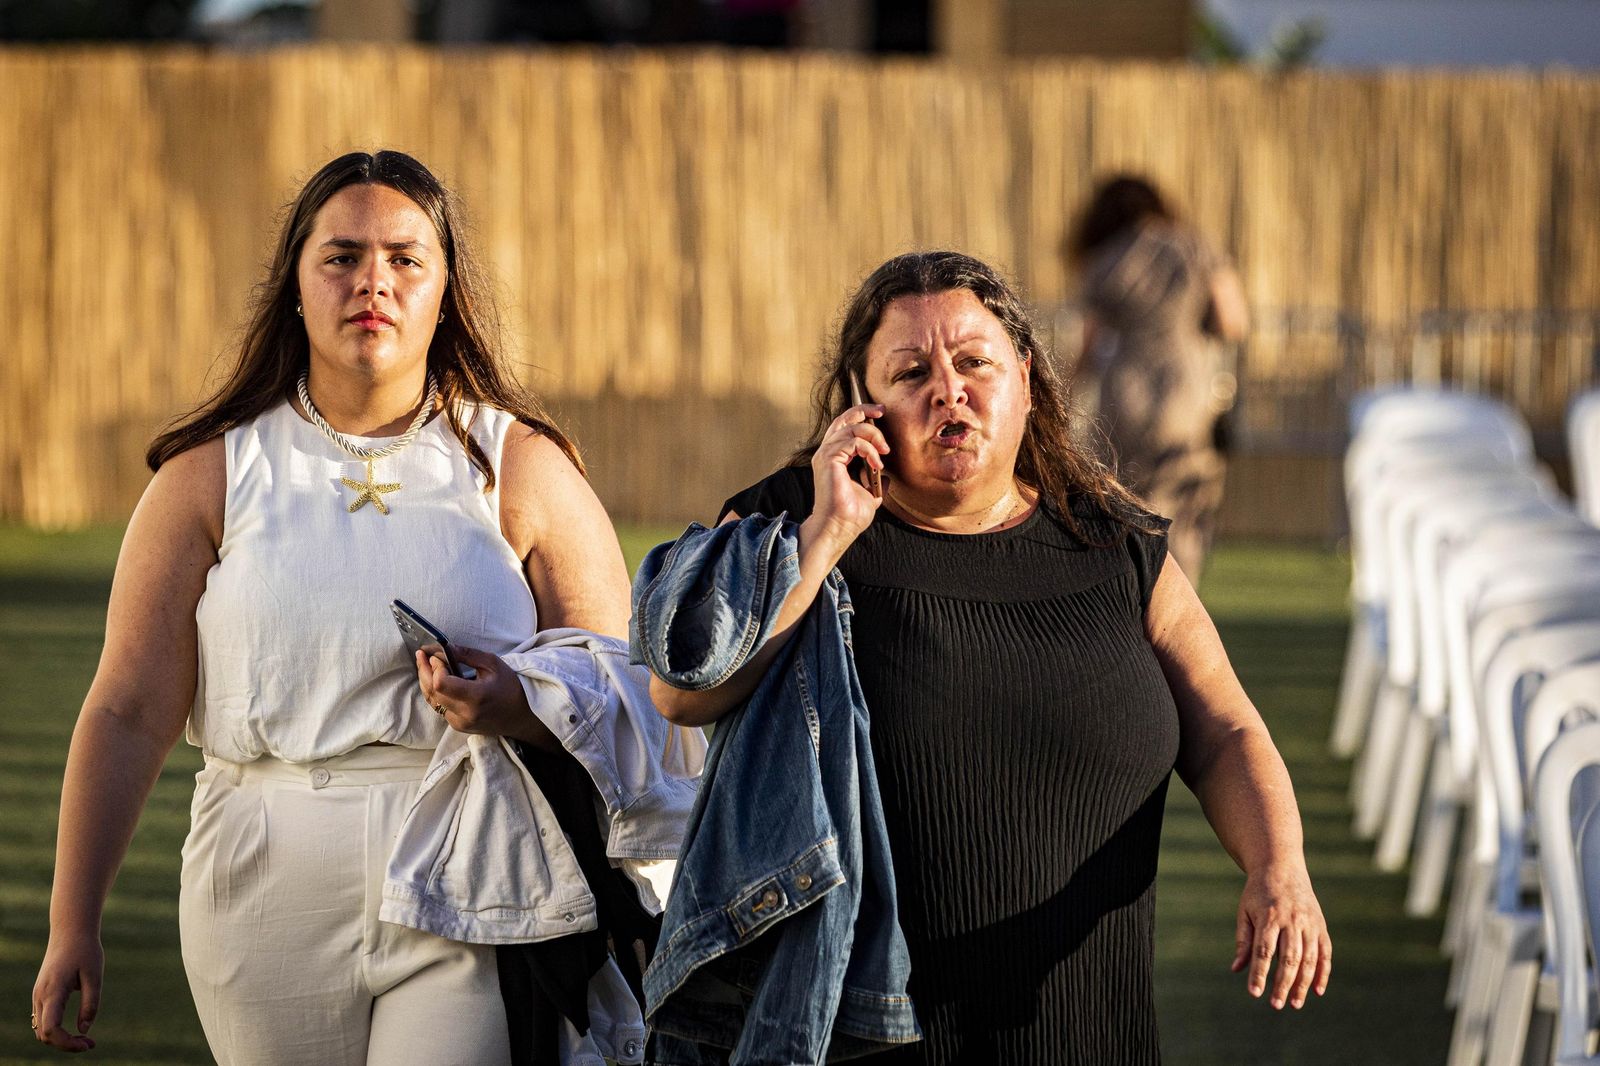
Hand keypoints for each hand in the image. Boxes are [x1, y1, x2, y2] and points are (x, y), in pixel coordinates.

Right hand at [32, 931, 100, 1051]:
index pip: (51, 1029)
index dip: (67, 1043)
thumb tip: (84, 1030)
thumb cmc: (85, 950)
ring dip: (60, 1038)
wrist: (70, 930)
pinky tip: (74, 1028)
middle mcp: (40, 996)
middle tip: (91, 1043)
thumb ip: (90, 1004)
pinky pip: (43, 1020)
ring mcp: (38, 995)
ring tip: (85, 1038)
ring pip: (41, 1029)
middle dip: (65, 1044)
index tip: (88, 1043)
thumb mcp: (94, 976)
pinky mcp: (41, 993)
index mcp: (53, 991)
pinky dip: (55, 1030)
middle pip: (44, 1034)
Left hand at [415, 646, 556, 748]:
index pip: (442, 684)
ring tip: (423, 663)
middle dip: (423, 670)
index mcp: (476, 697)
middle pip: (432, 692)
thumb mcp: (493, 664)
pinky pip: (438, 707)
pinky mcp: (457, 726)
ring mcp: (459, 723)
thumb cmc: (510, 687)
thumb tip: (442, 648)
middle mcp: (465, 713)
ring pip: (431, 700)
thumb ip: (467, 655)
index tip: (436, 655)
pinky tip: (434, 679)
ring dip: (425, 681)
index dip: (434, 668)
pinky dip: (434, 691)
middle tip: (421, 654)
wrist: (521, 716)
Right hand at [804, 402, 887, 556]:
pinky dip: (869, 450)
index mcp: (834, 458)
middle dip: (864, 410)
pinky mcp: (829, 460)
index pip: (845, 426)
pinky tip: (876, 464)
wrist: (840, 528)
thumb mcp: (870, 493)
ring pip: (851, 428)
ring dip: (873, 437)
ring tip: (884, 454)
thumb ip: (874, 480)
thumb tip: (886, 476)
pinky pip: (852, 442)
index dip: (861, 415)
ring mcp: (826, 455)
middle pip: (843, 418)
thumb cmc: (850, 515)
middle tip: (882, 412)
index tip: (880, 414)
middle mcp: (827, 453)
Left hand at [1231, 864, 1330, 1008]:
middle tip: (1276, 1005)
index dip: (1259, 974)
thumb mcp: (1245, 912)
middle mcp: (1292, 920)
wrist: (1281, 867)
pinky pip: (1325, 953)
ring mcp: (1310, 923)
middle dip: (1283, 984)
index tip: (1254, 994)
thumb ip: (1243, 941)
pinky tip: (1317, 991)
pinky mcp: (1321, 926)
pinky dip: (1323, 973)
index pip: (1264, 951)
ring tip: (1295, 1003)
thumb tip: (1236, 969)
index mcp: (1270, 916)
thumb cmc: (1258, 893)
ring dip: (1303, 984)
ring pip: (1309, 958)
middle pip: (1289, 958)